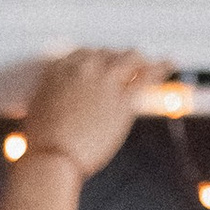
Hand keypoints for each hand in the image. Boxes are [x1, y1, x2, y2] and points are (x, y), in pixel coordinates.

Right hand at [13, 47, 163, 180]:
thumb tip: (63, 102)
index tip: (101, 65)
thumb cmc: (42, 144)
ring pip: (129, 58)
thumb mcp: (40, 110)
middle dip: (116, 60)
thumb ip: (54, 97)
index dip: (95, 60)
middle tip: (125, 68)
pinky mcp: (123, 98)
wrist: (52, 156)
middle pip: (106, 53)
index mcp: (58, 69)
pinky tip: (169, 63)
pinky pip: (148, 75)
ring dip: (138, 61)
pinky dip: (161, 66)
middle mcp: (82, 68)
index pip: (82, 54)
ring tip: (148, 63)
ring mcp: (104, 80)